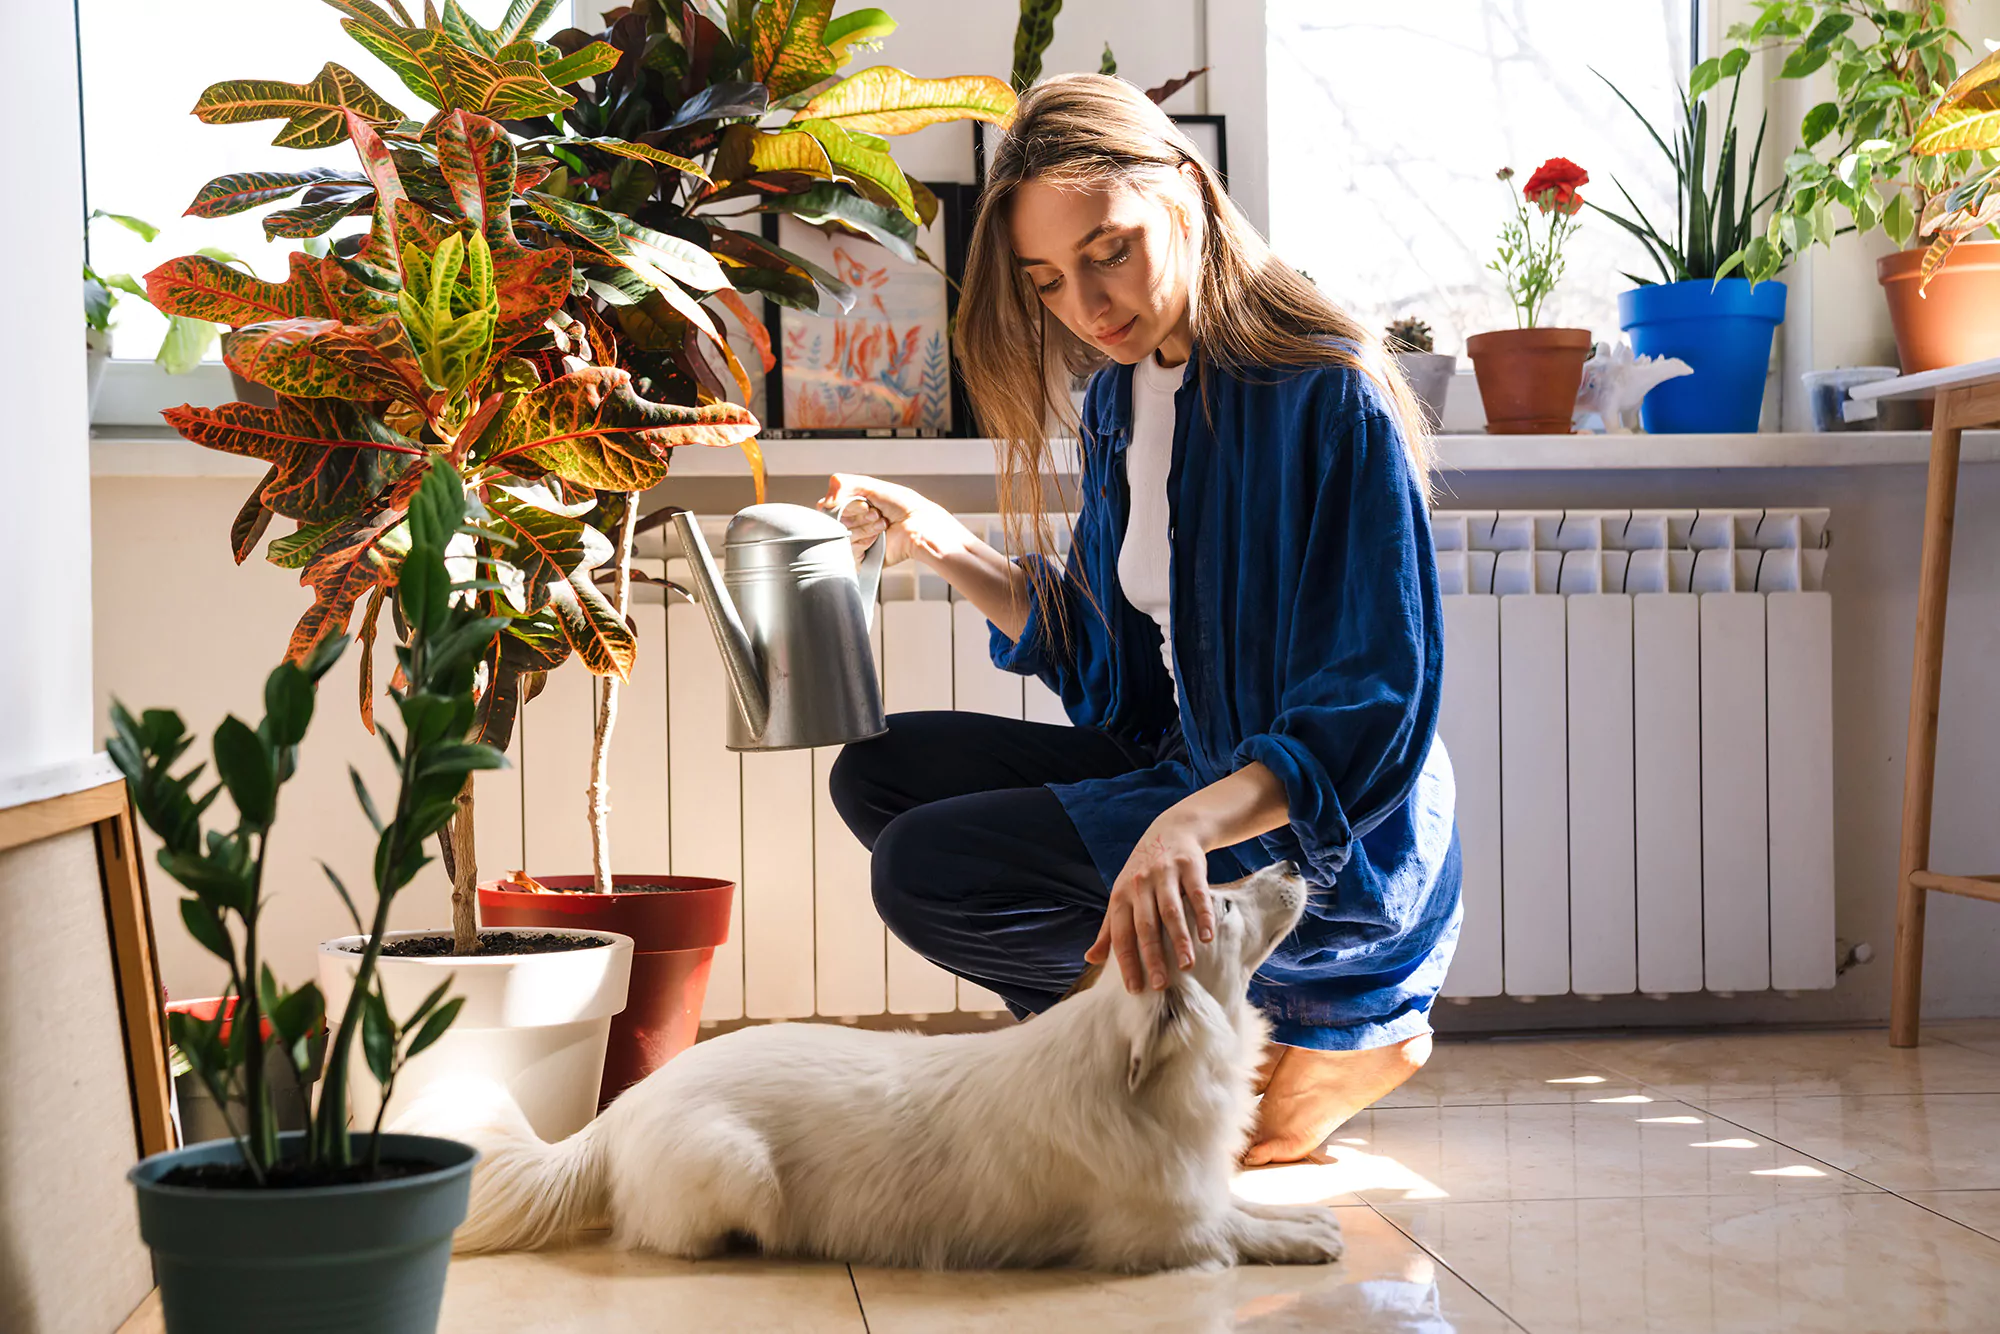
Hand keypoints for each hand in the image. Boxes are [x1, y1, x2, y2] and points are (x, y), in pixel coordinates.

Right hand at [820, 473, 965, 568]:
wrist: (920, 527)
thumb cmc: (904, 506)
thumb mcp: (871, 485)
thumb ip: (842, 484)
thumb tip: (825, 503)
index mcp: (854, 505)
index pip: (829, 505)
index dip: (848, 504)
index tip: (866, 503)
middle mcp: (853, 523)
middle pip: (834, 521)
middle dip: (857, 515)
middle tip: (876, 514)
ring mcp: (856, 541)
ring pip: (841, 536)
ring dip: (864, 529)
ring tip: (882, 526)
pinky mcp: (860, 558)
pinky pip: (847, 552)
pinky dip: (863, 543)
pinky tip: (878, 540)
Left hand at [1085, 811, 1217, 992]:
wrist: (1170, 831)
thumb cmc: (1142, 874)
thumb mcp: (1121, 896)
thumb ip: (1108, 929)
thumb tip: (1090, 959)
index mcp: (1121, 896)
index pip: (1120, 935)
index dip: (1126, 963)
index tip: (1134, 989)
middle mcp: (1140, 885)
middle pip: (1145, 927)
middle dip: (1152, 957)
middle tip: (1160, 986)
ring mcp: (1165, 875)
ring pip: (1171, 912)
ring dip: (1179, 940)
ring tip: (1187, 966)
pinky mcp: (1189, 867)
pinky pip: (1197, 895)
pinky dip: (1203, 916)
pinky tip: (1208, 937)